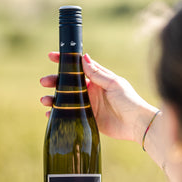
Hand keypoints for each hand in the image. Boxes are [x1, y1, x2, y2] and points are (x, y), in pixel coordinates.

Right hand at [40, 52, 157, 143]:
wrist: (137, 124)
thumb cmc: (129, 101)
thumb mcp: (114, 83)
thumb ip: (97, 73)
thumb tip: (84, 57)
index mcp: (97, 79)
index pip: (77, 67)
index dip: (64, 62)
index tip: (51, 57)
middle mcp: (91, 91)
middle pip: (67, 84)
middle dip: (54, 81)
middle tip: (44, 82)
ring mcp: (88, 105)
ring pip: (65, 100)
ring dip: (53, 98)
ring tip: (45, 100)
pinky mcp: (87, 119)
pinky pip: (69, 116)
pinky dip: (58, 115)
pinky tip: (50, 114)